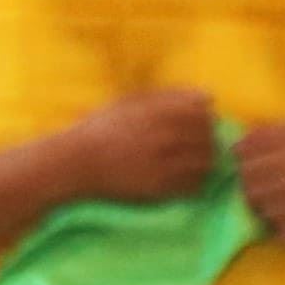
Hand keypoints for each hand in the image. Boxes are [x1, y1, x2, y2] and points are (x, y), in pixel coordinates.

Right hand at [48, 87, 220, 209]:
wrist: (75, 163)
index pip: (202, 112)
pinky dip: (195, 183)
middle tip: (194, 146)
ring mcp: (163, 162)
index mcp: (155, 112)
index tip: (195, 125)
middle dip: (206, 140)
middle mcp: (161, 135)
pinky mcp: (160, 187)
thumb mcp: (129, 104)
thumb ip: (168, 97)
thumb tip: (209, 97)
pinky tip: (181, 179)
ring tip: (190, 163)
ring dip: (204, 162)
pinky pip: (195, 185)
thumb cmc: (102, 130)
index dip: (204, 119)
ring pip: (207, 162)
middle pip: (208, 136)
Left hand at [230, 120, 284, 241]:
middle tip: (266, 185)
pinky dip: (280, 226)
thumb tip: (236, 146)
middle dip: (252, 185)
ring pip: (262, 209)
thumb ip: (269, 132)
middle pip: (249, 184)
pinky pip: (278, 231)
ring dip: (266, 207)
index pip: (245, 154)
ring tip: (283, 200)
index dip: (244, 159)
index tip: (255, 162)